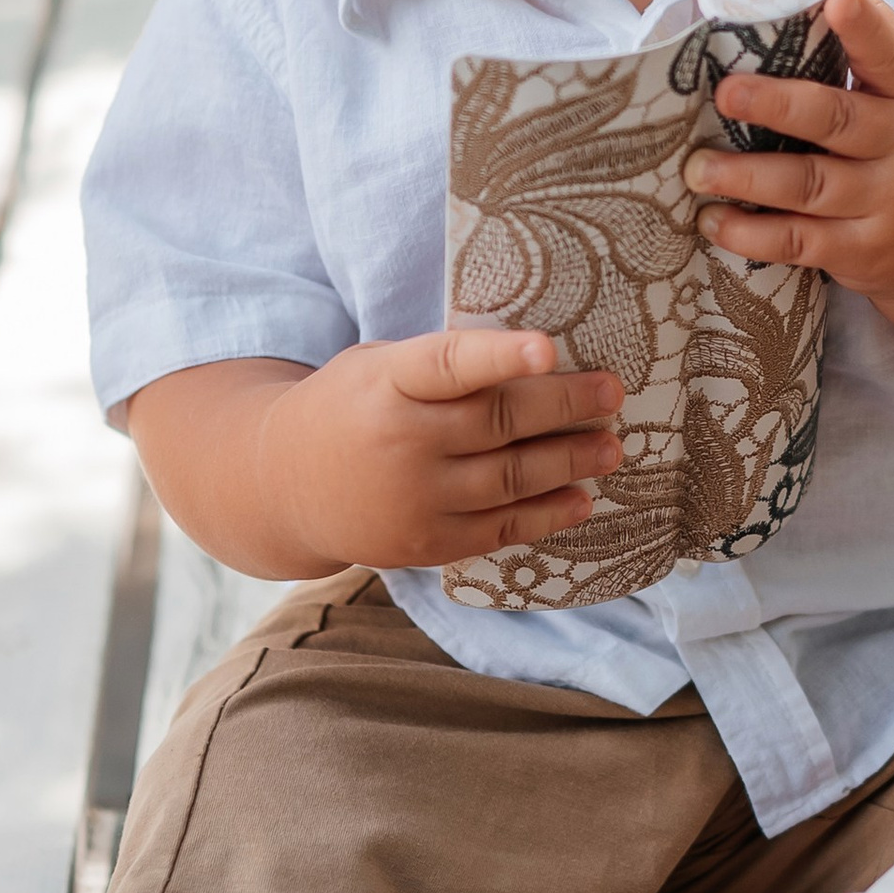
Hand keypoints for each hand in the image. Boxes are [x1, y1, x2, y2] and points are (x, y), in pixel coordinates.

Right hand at [255, 324, 622, 571]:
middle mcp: (400, 441)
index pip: (448, 364)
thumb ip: (437, 365)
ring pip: (511, 477)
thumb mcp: (376, 367)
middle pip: (498, 421)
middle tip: (612, 392)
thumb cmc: (349, 407)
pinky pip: (500, 529)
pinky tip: (580, 498)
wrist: (281, 487)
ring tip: (611, 447)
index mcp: (386, 382)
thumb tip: (537, 360)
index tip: (549, 348)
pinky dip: (547, 514)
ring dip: (570, 461)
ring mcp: (413, 499)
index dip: (500, 356)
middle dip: (566, 405)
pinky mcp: (425, 544)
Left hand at [691, 0, 893, 310]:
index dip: (866, 30)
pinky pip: (799, 243)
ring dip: (746, 176)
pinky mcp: (863, 252)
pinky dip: (750, 234)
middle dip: (778, 106)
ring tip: (697, 167)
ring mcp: (886, 203)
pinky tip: (713, 220)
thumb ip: (872, 46)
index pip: (892, 56)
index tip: (840, 2)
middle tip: (726, 93)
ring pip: (809, 186)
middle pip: (838, 121)